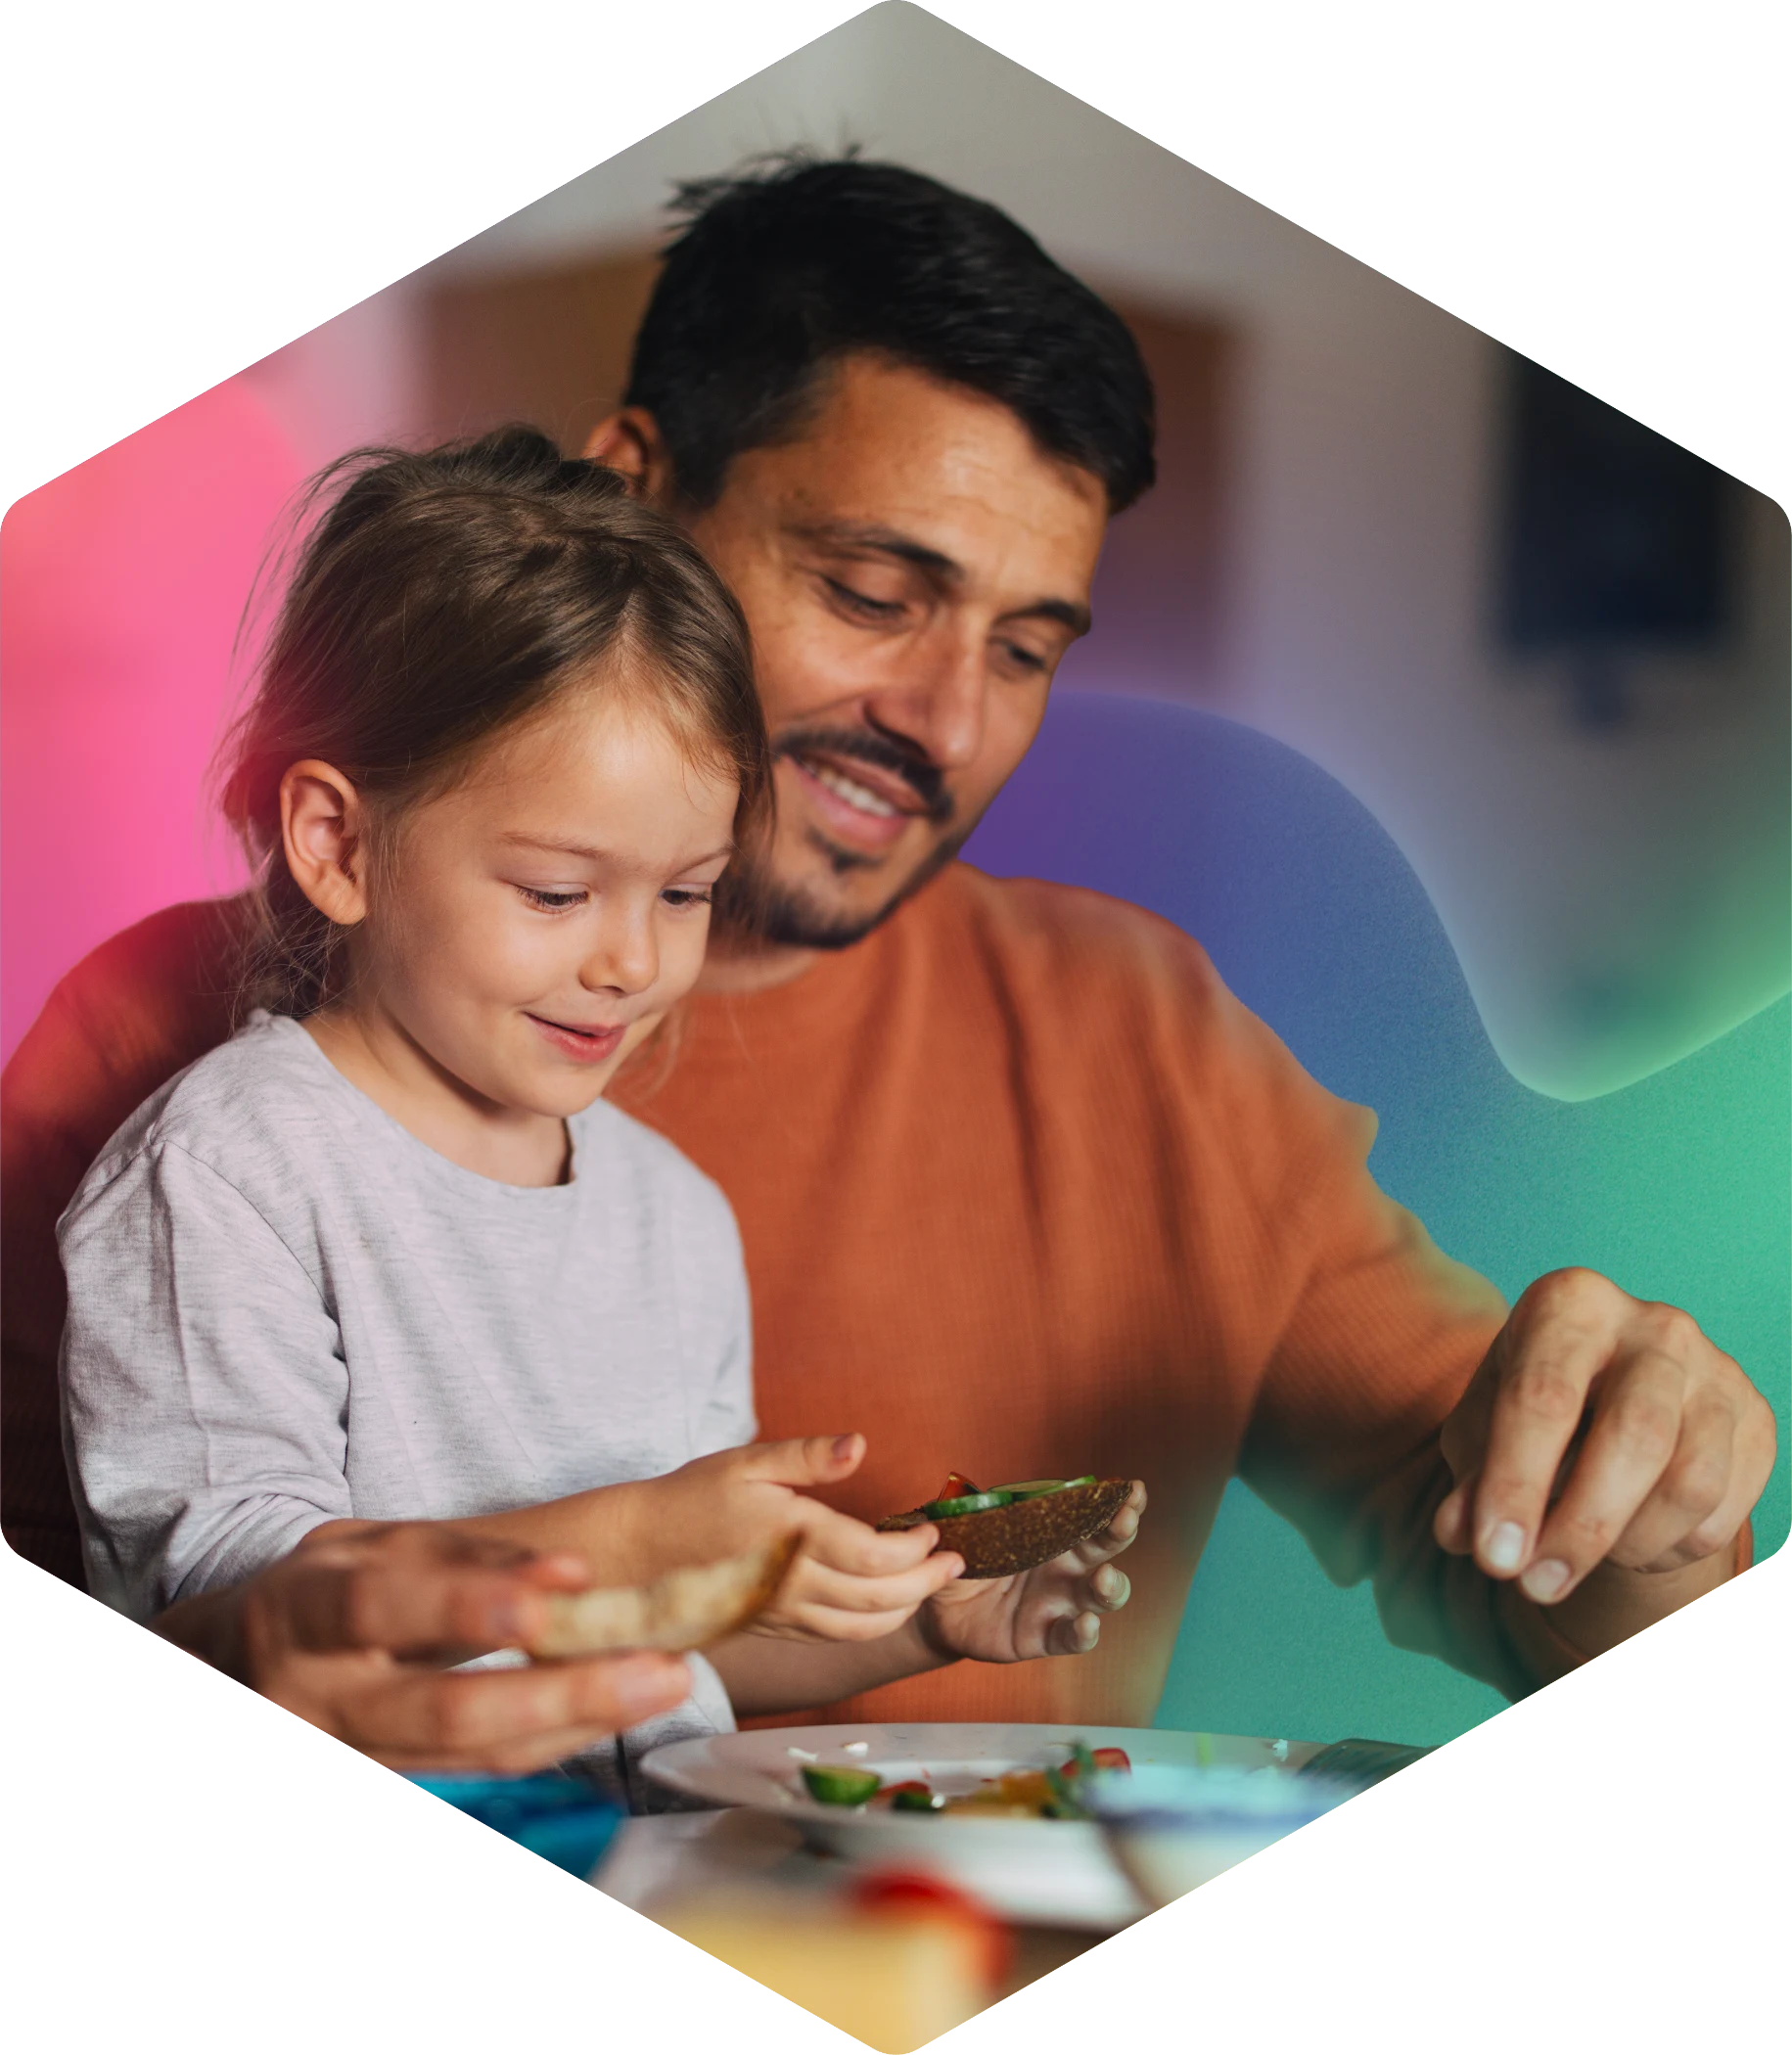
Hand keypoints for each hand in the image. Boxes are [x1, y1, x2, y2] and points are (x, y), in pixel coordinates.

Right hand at [154, 1523, 692, 1774]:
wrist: (238, 1671)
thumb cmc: (321, 1592)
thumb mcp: (368, 1545)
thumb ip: (461, 1553)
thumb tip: (564, 1574)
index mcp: (304, 1614)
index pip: (384, 1607)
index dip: (472, 1600)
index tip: (564, 1583)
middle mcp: (318, 1700)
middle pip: (443, 1713)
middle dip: (562, 1694)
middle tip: (660, 1669)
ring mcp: (349, 1755)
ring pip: (472, 1756)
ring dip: (579, 1725)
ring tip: (664, 1684)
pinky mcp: (384, 1781)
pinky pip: (479, 1772)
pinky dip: (553, 1742)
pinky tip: (612, 1713)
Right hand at [640, 1435, 965, 1642]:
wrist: (640, 1553)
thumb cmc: (693, 1498)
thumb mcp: (747, 1462)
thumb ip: (808, 1456)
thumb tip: (860, 1444)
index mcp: (790, 1539)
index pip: (874, 1557)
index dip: (916, 1549)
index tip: (934, 1530)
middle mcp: (791, 1586)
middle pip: (880, 1599)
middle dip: (927, 1582)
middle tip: (955, 1562)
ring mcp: (783, 1615)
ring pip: (863, 1628)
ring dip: (905, 1608)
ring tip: (929, 1582)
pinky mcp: (775, 1629)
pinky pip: (836, 1637)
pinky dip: (873, 1624)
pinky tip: (885, 1601)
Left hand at [915, 1482, 1145, 1661]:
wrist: (939, 1607)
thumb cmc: (962, 1559)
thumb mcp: (965, 1528)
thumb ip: (972, 1508)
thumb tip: (966, 1490)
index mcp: (1053, 1533)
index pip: (1092, 1513)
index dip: (1116, 1502)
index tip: (1133, 1489)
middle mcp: (1065, 1566)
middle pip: (1105, 1548)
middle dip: (1121, 1531)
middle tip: (1125, 1518)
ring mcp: (1059, 1602)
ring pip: (1100, 1595)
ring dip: (1111, 1585)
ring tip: (1103, 1577)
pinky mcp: (1044, 1637)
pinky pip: (1071, 1638)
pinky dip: (1084, 1633)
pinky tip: (1087, 1624)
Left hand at [1434, 1270, 1774, 1610]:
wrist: (1606, 1399)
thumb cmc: (1531, 1413)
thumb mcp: (1482, 1432)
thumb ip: (1470, 1480)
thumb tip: (1461, 1532)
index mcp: (1570, 1304)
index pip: (1542, 1397)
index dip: (1516, 1485)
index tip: (1494, 1559)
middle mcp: (1652, 1325)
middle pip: (1633, 1437)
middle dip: (1580, 1527)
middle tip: (1535, 1587)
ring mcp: (1715, 1369)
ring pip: (1690, 1483)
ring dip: (1628, 1544)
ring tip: (1578, 1555)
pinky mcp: (1755, 1418)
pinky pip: (1724, 1511)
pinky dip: (1670, 1547)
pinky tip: (1631, 1538)